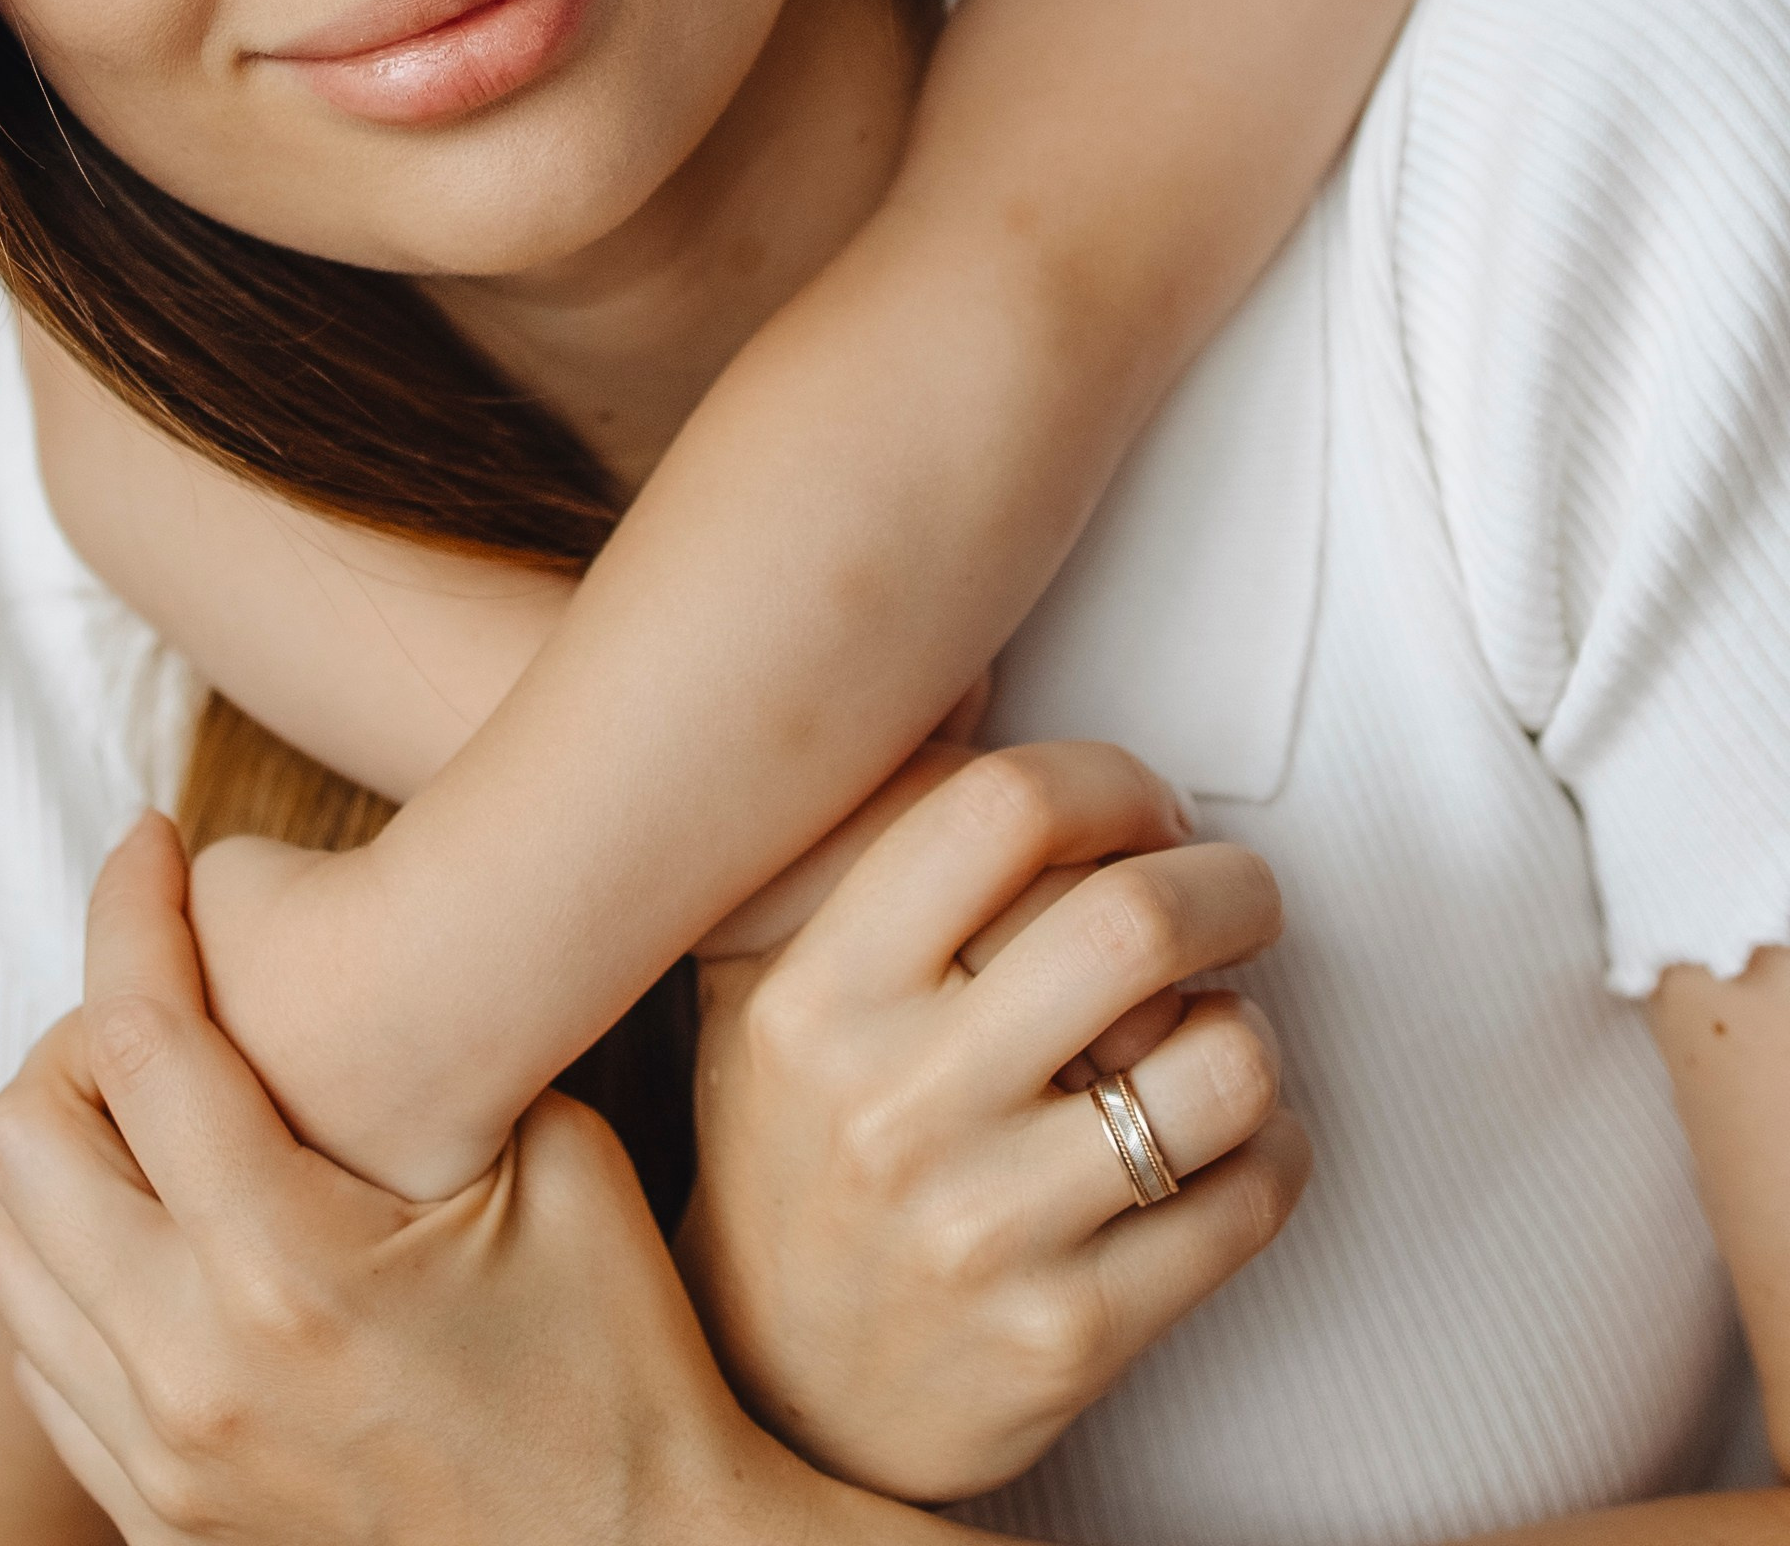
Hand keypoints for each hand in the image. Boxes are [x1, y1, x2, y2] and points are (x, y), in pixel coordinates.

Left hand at [0, 818, 864, 1545]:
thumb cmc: (620, 1351)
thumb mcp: (557, 1157)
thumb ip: (430, 1054)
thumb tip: (328, 955)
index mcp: (291, 1264)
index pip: (135, 1036)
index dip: (131, 908)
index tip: (151, 842)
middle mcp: (192, 1370)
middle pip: (23, 1139)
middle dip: (78, 1033)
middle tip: (167, 998)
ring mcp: (164, 1465)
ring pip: (7, 1259)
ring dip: (67, 1158)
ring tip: (163, 1113)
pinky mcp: (161, 1526)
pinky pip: (41, 1369)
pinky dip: (72, 1276)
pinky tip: (168, 1234)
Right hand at [682, 740, 1309, 1503]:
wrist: (774, 1390)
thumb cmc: (798, 1142)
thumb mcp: (769, 986)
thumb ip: (851, 841)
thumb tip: (952, 658)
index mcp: (816, 997)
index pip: (1000, 807)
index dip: (1113, 782)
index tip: (1147, 810)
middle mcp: (890, 1108)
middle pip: (1132, 918)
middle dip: (1231, 884)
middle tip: (1242, 894)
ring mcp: (981, 1233)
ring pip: (1219, 1063)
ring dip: (1252, 1030)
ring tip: (1219, 1035)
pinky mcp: (1068, 1341)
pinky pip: (1247, 1201)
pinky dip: (1279, 1152)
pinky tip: (1236, 1143)